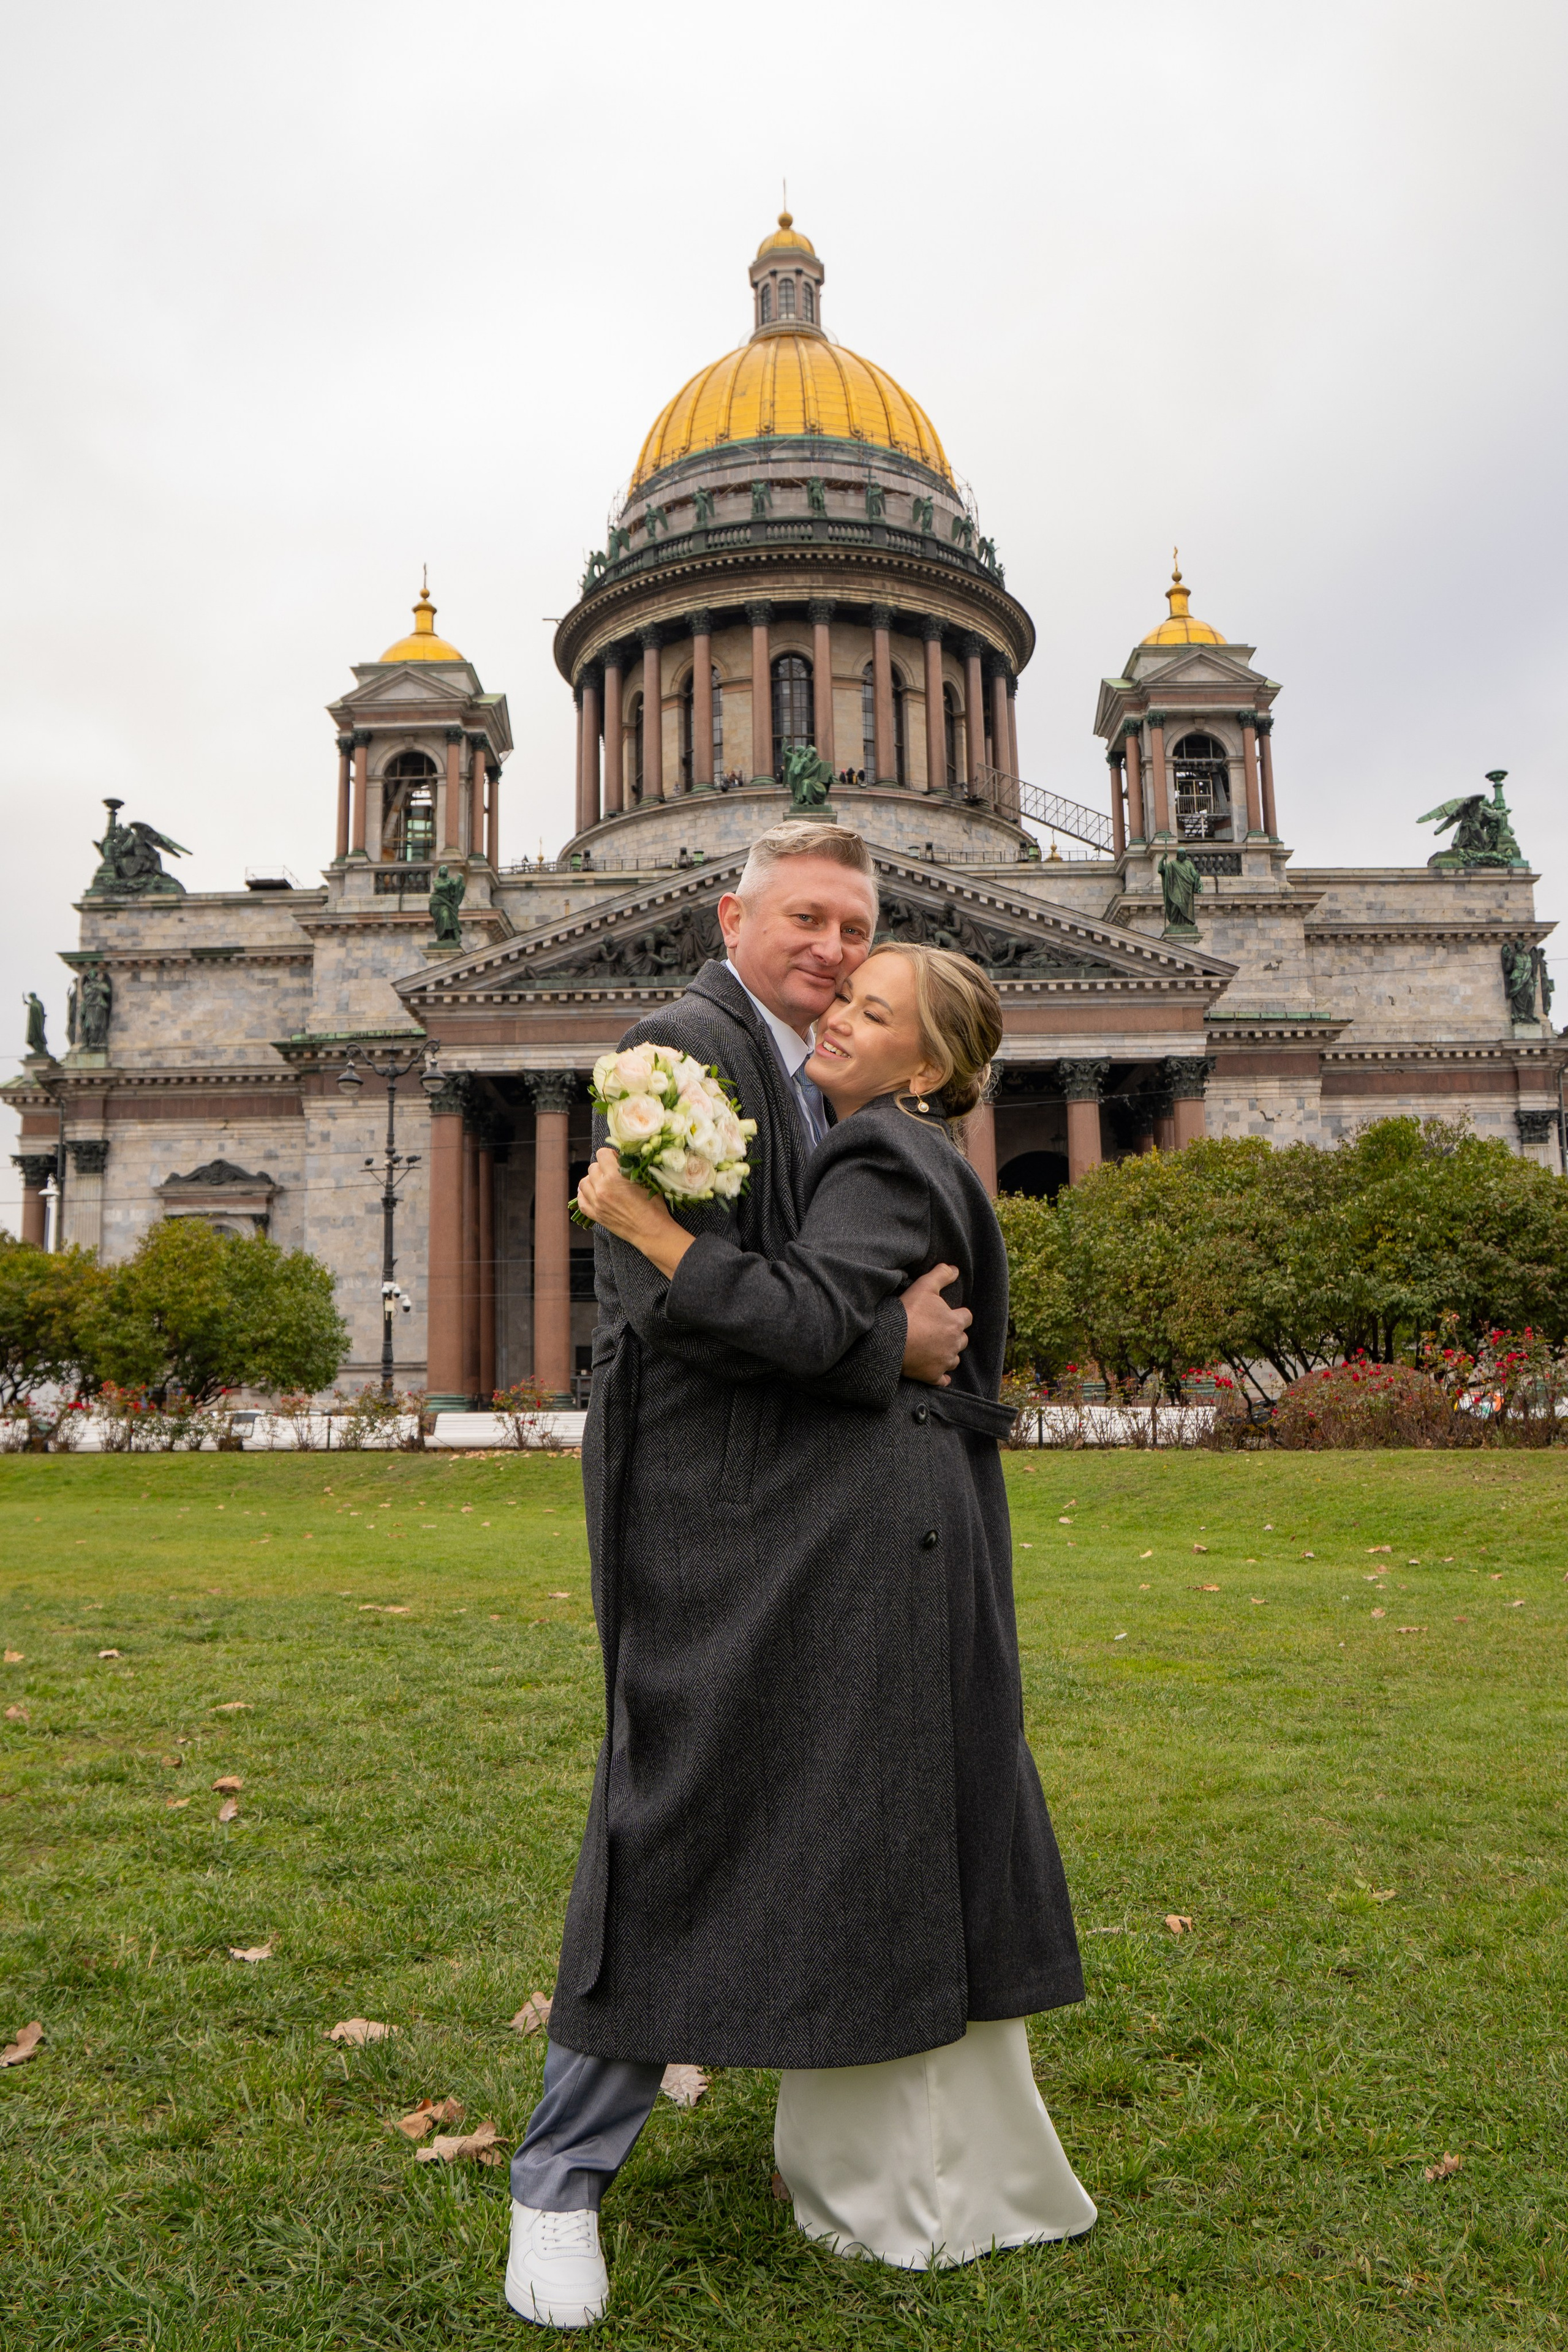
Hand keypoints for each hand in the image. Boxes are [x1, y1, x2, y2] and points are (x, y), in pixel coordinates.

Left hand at [576, 1147, 691, 1277]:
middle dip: (602, 1167)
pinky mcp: (596, 1215)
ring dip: (592, 1179)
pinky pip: (581, 1201)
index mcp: (615, 1177)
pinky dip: (584, 1194)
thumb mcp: (645, 1180)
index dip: (610, 1155)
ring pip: (584, 1183)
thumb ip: (630, 1168)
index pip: (602, 1154)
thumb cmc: (653, 1206)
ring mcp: (596, 1203)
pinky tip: (591, 1193)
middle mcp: (602, 1189)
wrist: (651, 1231)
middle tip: (612, 1172)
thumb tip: (621, 1159)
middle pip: (592, 1167)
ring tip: (602, 1182)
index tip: (616, 1160)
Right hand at [899, 1263, 969, 1386]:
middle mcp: (954, 1344)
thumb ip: (942, 1275)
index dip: (957, 1314)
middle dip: (954, 1335)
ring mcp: (944, 1362)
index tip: (946, 1314)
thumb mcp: (924, 1286)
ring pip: (954, 1359)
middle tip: (939, 1331)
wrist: (890, 1340)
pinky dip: (941, 1376)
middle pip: (962, 1339)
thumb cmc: (908, 1312)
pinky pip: (943, 1379)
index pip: (966, 1317)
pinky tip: (935, 1371)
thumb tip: (955, 1269)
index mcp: (955, 1323)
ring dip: (948, 1354)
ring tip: (935, 1349)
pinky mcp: (933, 1376)